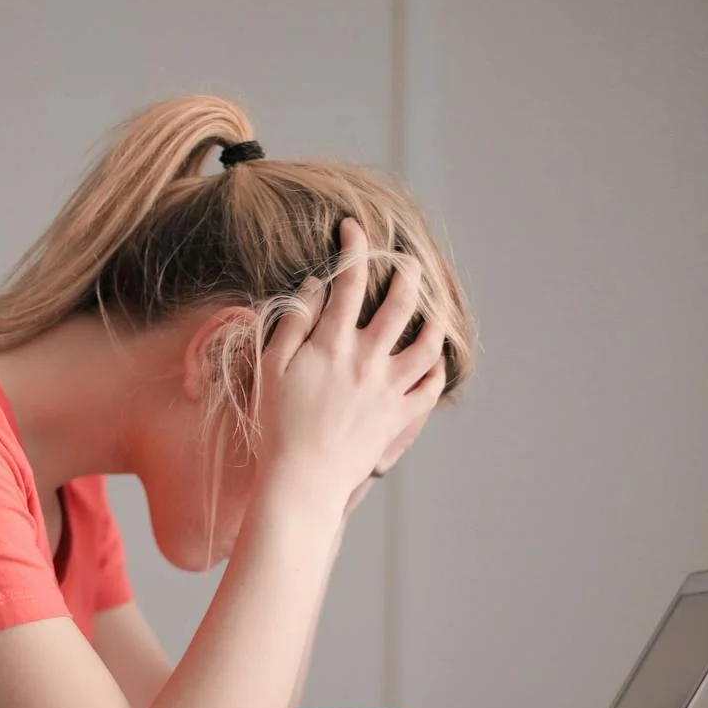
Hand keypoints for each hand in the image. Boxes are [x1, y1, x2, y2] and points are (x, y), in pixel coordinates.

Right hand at [256, 218, 447, 511]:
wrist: (302, 480)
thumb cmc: (277, 425)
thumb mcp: (271, 368)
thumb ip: (294, 323)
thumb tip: (317, 287)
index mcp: (333, 344)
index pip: (349, 281)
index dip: (355, 246)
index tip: (354, 228)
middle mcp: (368, 360)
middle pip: (401, 304)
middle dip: (407, 273)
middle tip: (406, 261)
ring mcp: (389, 389)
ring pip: (428, 343)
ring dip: (434, 318)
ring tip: (432, 306)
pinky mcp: (399, 417)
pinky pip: (430, 388)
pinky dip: (437, 368)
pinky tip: (434, 358)